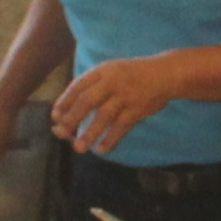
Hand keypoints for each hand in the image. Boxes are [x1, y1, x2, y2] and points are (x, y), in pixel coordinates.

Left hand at [53, 55, 190, 156]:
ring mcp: (126, 96)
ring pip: (104, 116)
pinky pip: (121, 127)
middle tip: (60, 133)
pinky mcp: (138, 109)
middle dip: (72, 118)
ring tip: (78, 148)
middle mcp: (112, 81)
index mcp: (103, 70)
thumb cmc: (133, 74)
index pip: (79, 86)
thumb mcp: (112, 71)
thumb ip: (94, 85)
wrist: (165, 73)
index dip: (65, 101)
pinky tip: (101, 149)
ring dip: (90, 133)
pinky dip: (111, 139)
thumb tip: (70, 108)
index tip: (55, 116)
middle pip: (88, 101)